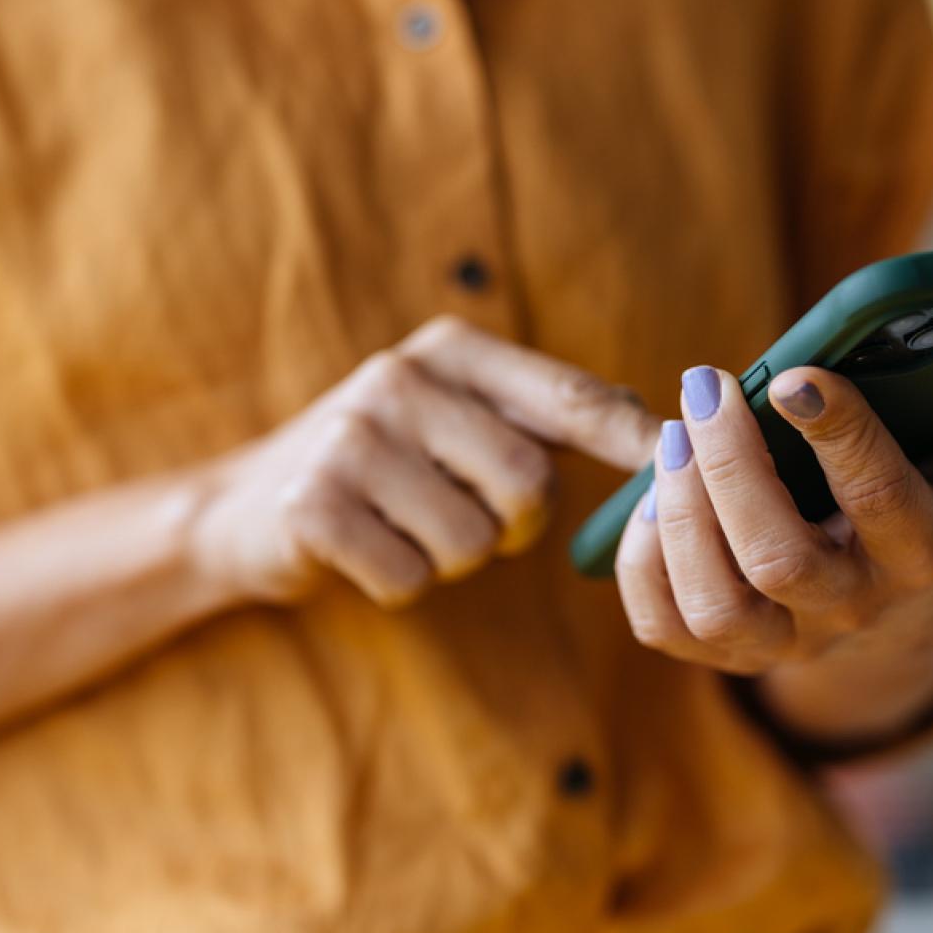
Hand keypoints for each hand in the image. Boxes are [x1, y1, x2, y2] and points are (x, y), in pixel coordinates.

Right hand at [193, 316, 657, 606]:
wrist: (244, 505)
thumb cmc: (384, 467)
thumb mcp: (456, 417)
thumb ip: (546, 416)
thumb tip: (667, 434)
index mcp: (451, 350)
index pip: (567, 397)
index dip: (632, 438)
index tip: (688, 462)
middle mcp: (400, 378)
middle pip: (528, 484)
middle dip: (512, 525)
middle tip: (468, 517)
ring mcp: (350, 438)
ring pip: (471, 541)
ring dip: (450, 558)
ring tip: (405, 526)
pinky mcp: (312, 504)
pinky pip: (410, 577)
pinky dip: (398, 582)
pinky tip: (364, 550)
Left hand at [614, 318, 932, 673]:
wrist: (892, 614)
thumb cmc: (932, 505)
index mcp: (925, 554)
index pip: (882, 502)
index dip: (840, 439)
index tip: (795, 373)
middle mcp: (852, 610)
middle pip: (779, 560)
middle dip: (733, 469)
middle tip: (707, 385)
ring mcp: (783, 642)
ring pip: (716, 602)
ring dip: (681, 512)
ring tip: (674, 431)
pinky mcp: (722, 655)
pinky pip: (662, 623)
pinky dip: (642, 559)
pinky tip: (649, 491)